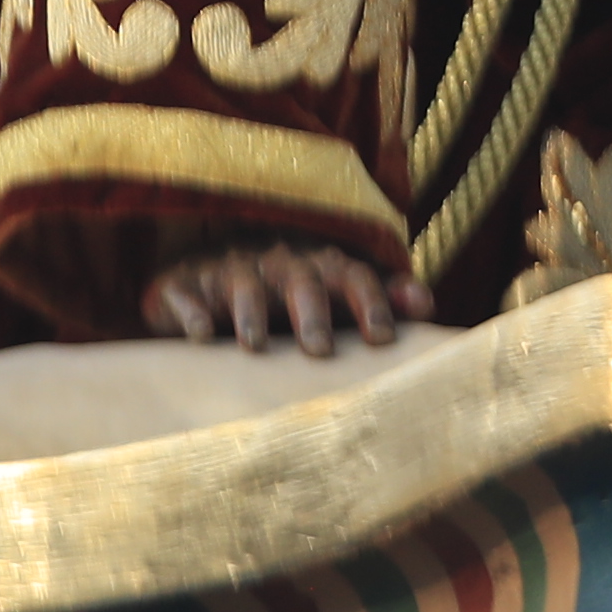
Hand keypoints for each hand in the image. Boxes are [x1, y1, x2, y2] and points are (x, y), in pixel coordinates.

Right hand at [143, 231, 434, 355]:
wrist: (208, 278)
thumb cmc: (286, 296)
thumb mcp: (334, 296)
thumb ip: (379, 298)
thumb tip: (427, 305)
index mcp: (320, 265)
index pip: (354, 275)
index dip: (370, 302)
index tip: (382, 339)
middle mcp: (277, 261)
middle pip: (300, 279)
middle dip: (310, 311)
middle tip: (318, 350)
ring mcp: (228, 270)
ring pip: (242, 284)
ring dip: (250, 311)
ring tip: (254, 345)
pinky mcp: (183, 284)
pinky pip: (186, 294)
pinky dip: (192, 312)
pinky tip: (200, 335)